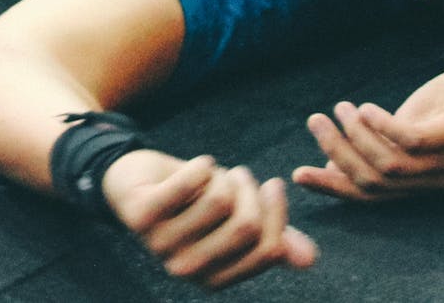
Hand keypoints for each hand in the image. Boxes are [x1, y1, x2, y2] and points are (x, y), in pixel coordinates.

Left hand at [103, 148, 317, 289]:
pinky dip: (201, 166)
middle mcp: (187, 269)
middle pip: (247, 226)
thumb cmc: (192, 201)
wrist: (133, 181)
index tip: (273, 187)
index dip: (277, 213)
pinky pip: (188, 184)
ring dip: (225, 177)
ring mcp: (161, 245)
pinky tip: (200, 165)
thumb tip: (310, 259)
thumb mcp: (234, 219)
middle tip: (240, 176)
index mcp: (214, 278)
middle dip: (251, 191)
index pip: (268, 249)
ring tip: (214, 174)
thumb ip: (271, 236)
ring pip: (221, 201)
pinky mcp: (141, 216)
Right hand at [291, 58, 443, 201]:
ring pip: (390, 164)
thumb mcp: (404, 128)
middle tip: (315, 121)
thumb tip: (334, 165)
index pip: (369, 196)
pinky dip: (383, 126)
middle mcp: (434, 180)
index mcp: (418, 183)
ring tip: (341, 107)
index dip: (332, 186)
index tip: (298, 174)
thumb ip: (376, 148)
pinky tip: (366, 107)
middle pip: (375, 180)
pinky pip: (413, 141)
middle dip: (338, 152)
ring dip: (357, 135)